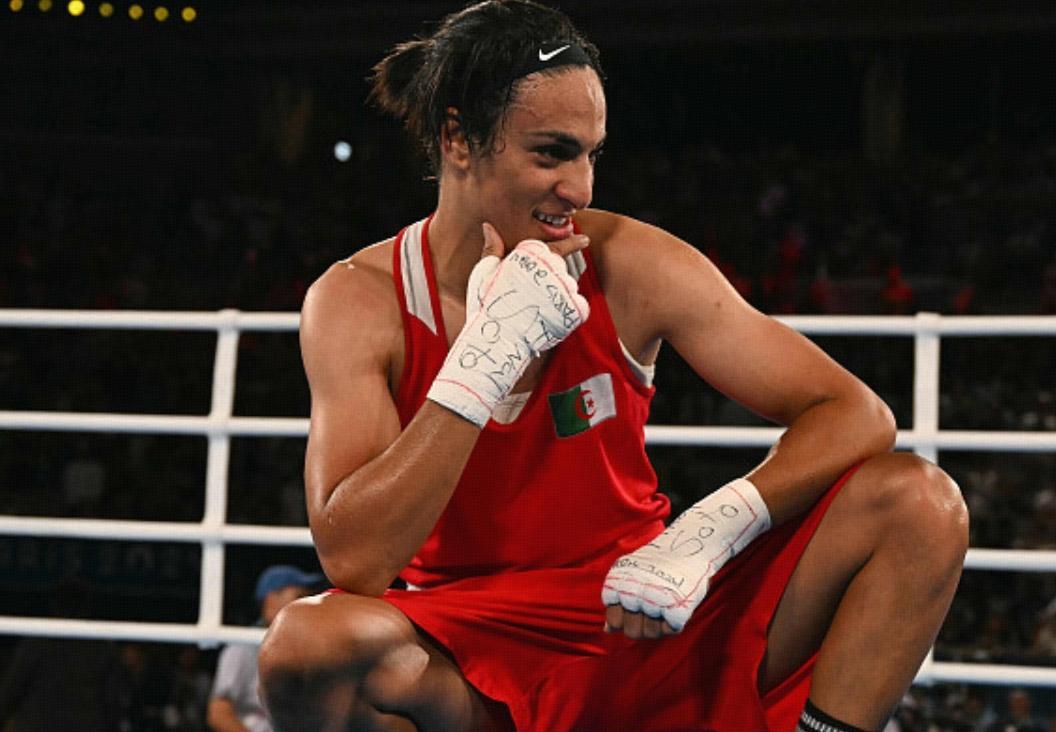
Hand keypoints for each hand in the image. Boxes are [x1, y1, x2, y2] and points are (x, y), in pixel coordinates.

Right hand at [465, 223, 588, 319]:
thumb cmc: (486, 306)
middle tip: (539, 292)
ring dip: (558, 295)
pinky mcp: (572, 309)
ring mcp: (563, 288)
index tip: (585, 239)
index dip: (572, 243)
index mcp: (530, 256)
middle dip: (552, 279)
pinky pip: (576, 306)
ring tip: (539, 308)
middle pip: (561, 269)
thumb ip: (491, 249)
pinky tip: (551, 317)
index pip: (556, 246)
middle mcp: (550, 268)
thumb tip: (489, 226)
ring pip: (568, 287)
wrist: (497, 340)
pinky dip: (566, 311)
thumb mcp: (483, 274)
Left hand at [601, 478, 770, 635]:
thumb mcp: (631, 572)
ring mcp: (654, 602)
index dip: (626, 619)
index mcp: (618, 584)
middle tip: (653, 611)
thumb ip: (617, 598)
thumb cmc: (660, 559)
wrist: (690, 542)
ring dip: (658, 626)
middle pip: (631, 632)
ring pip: (650, 634)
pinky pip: (671, 629)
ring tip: (665, 608)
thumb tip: (607, 630)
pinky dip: (675, 622)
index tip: (636, 608)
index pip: (614, 620)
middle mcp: (633, 594)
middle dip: (642, 626)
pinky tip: (676, 606)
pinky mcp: (676, 608)